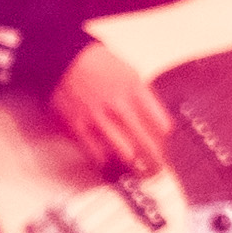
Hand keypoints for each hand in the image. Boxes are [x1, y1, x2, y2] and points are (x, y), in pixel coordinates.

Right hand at [51, 42, 175, 180]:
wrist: (64, 60)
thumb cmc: (98, 66)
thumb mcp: (131, 74)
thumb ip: (145, 98)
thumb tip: (158, 123)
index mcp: (136, 91)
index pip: (162, 125)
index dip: (166, 141)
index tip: (167, 147)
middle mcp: (119, 106)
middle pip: (147, 144)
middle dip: (156, 162)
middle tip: (158, 169)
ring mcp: (98, 119)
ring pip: (125, 155)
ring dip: (135, 167)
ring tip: (139, 172)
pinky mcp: (78, 128)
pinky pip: (97, 156)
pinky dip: (107, 164)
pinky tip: (112, 165)